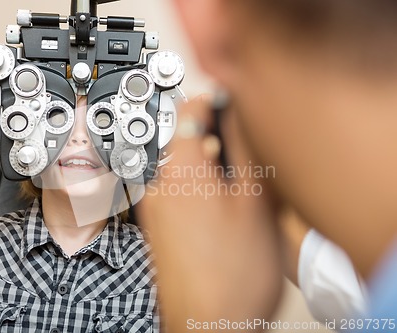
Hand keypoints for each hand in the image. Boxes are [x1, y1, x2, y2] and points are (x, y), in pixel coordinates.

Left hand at [138, 96, 282, 331]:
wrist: (208, 324)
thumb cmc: (232, 275)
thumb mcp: (255, 201)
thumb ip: (244, 149)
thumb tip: (238, 115)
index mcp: (181, 170)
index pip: (189, 108)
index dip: (213, 99)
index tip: (229, 100)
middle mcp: (159, 186)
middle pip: (185, 140)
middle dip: (214, 140)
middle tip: (243, 156)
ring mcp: (155, 209)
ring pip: (182, 169)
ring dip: (208, 169)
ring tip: (236, 193)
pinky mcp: (157, 229)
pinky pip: (176, 194)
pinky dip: (197, 192)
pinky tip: (220, 217)